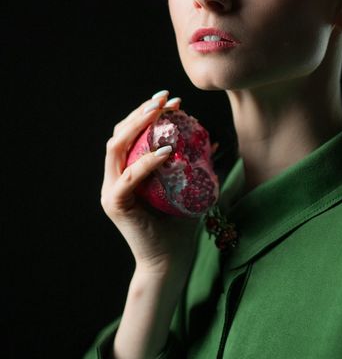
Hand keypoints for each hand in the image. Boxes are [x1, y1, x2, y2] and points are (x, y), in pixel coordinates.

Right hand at [100, 92, 201, 273]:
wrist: (172, 260)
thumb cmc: (180, 225)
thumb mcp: (187, 187)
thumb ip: (193, 165)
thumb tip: (211, 139)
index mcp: (127, 172)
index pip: (129, 134)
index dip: (146, 113)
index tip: (171, 100)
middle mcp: (114, 178)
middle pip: (119, 135)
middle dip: (141, 112)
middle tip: (165, 98)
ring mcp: (112, 191)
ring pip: (116, 148)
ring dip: (138, 125)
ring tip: (161, 111)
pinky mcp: (116, 204)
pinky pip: (130, 177)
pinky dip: (147, 161)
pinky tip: (167, 150)